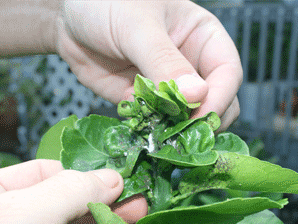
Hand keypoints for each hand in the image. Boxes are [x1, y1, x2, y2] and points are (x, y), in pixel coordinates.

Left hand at [58, 0, 241, 130]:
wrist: (69, 17)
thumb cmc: (107, 3)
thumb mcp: (138, 26)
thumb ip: (164, 60)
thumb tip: (197, 95)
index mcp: (203, 38)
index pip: (227, 73)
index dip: (220, 96)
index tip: (202, 115)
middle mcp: (191, 65)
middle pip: (216, 101)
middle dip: (204, 120)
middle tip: (183, 133)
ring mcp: (168, 86)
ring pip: (188, 118)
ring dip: (178, 131)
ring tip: (161, 136)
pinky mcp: (145, 102)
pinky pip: (158, 123)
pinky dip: (154, 132)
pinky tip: (142, 131)